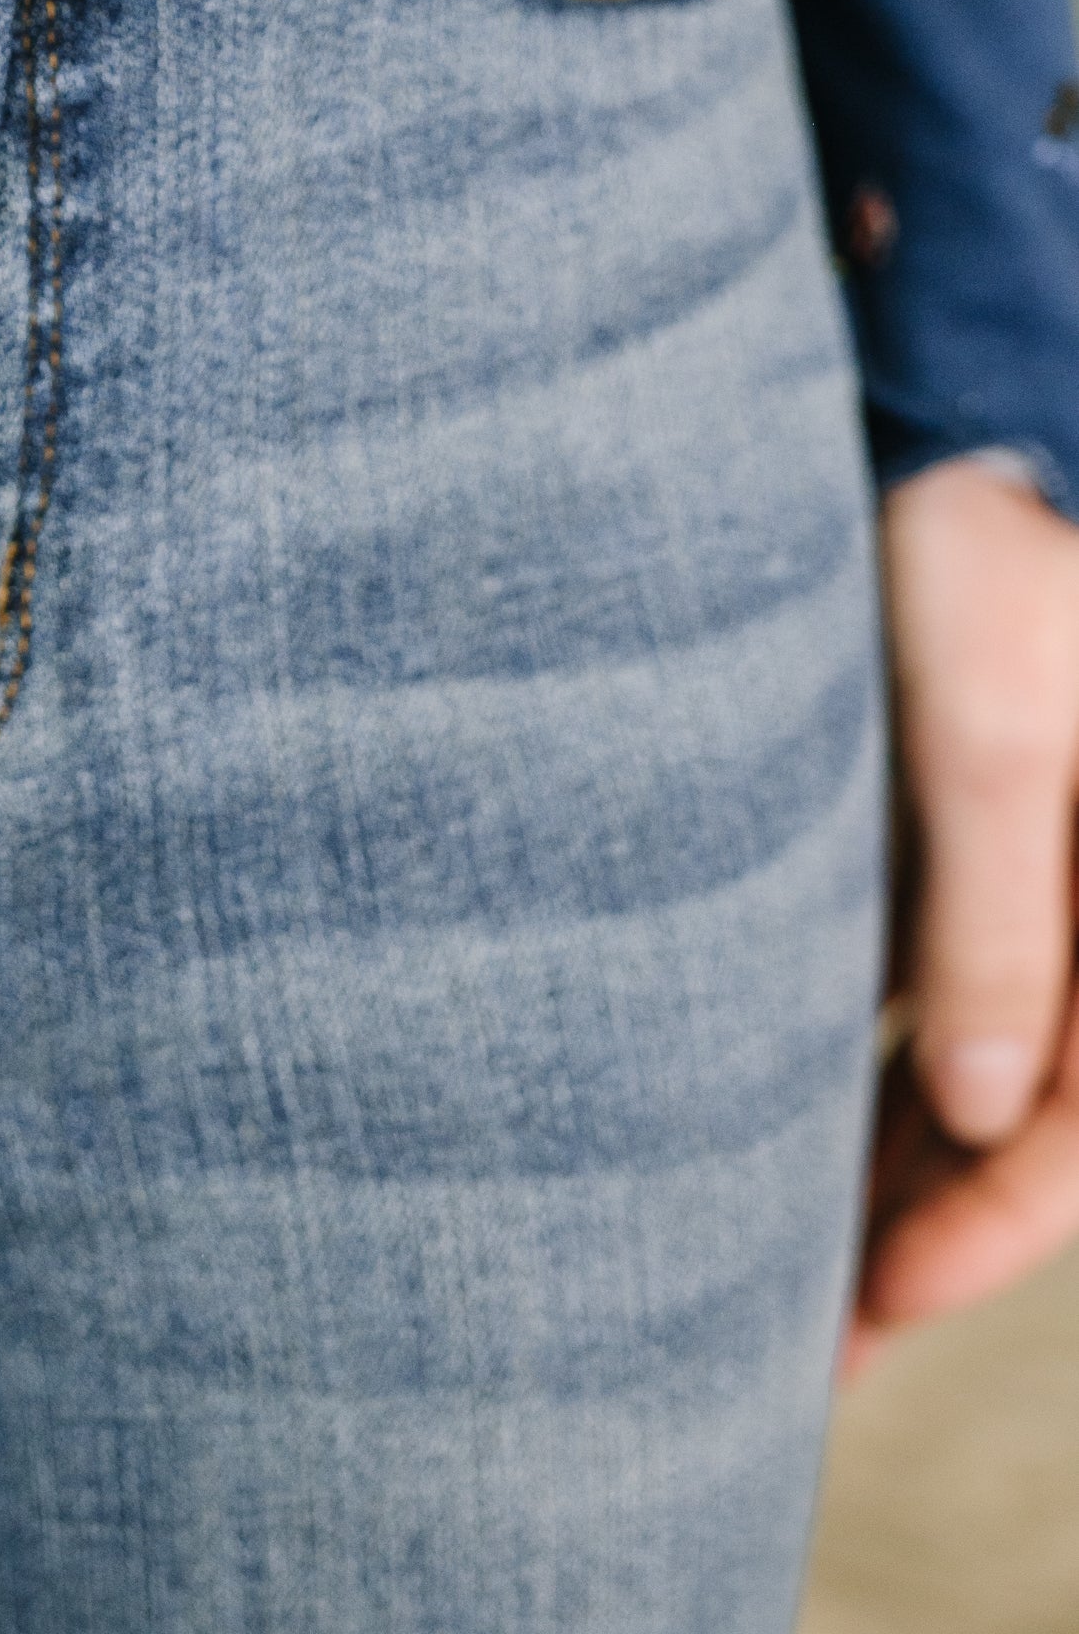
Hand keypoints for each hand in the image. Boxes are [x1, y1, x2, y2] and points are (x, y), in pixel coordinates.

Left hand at [847, 455, 1078, 1379]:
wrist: (940, 421)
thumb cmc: (983, 558)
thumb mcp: (992, 734)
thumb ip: (997, 916)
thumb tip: (980, 1108)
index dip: (985, 1235)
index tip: (870, 1306)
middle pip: (1019, 1126)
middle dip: (920, 1243)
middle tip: (794, 1360)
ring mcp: (1018, 888)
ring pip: (962, 1076)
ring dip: (884, 1176)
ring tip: (761, 1286)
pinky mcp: (942, 845)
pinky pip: (917, 1001)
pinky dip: (859, 1078)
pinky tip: (764, 1140)